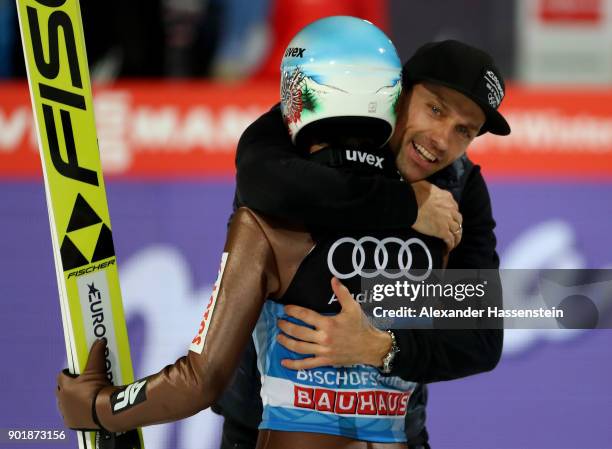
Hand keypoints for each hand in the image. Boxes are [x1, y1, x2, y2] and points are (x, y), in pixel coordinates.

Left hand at [56, 339, 110, 429]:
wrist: (104, 411)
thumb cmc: (99, 388)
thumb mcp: (98, 369)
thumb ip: (97, 354)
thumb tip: (100, 340)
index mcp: (65, 386)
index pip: (62, 376)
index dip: (69, 373)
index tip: (76, 372)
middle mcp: (62, 399)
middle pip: (61, 390)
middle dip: (68, 387)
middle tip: (81, 384)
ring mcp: (66, 412)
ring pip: (65, 403)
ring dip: (71, 400)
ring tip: (84, 397)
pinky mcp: (71, 422)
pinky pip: (70, 415)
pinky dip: (75, 412)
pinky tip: (85, 409)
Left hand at [277, 277, 391, 369]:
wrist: (371, 347)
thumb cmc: (361, 326)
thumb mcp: (353, 307)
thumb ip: (342, 293)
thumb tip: (333, 279)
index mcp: (328, 324)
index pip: (305, 316)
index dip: (293, 311)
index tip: (286, 308)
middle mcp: (323, 338)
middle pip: (299, 332)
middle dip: (286, 326)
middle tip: (279, 322)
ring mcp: (323, 351)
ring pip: (300, 348)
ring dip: (286, 342)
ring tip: (279, 336)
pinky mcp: (325, 362)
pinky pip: (307, 364)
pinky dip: (294, 365)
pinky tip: (284, 362)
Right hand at [411, 181, 462, 250]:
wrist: (409, 203)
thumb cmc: (413, 193)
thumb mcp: (424, 185)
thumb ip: (430, 189)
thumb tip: (426, 188)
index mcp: (447, 198)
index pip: (454, 207)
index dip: (452, 215)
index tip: (448, 219)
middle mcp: (451, 209)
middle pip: (458, 220)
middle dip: (456, 226)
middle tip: (451, 232)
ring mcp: (447, 221)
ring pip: (457, 231)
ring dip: (455, 237)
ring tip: (452, 243)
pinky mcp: (442, 231)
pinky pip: (450, 240)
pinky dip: (450, 245)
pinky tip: (447, 249)